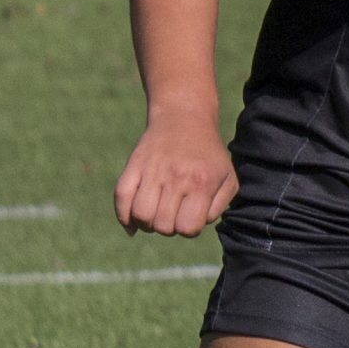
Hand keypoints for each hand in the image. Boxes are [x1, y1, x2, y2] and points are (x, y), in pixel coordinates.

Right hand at [113, 111, 237, 235]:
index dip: (189, 229)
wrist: (184, 118)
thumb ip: (218, 207)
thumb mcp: (227, 178)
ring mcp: (152, 171)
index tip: (190, 217)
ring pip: (140, 215)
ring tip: (155, 215)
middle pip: (163, 225)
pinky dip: (124, 216)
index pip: (188, 228)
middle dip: (168, 228)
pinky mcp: (134, 165)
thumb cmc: (209, 155)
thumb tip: (195, 226)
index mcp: (201, 183)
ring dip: (147, 223)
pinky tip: (133, 223)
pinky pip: (121, 197)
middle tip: (173, 214)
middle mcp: (176, 177)